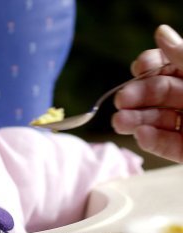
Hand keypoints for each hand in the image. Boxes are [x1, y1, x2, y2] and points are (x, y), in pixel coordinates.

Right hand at [112, 25, 182, 161]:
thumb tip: (161, 31)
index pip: (169, 68)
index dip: (152, 66)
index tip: (138, 68)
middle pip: (157, 96)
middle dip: (136, 98)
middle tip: (120, 102)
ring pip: (157, 122)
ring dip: (136, 122)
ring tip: (119, 123)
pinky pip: (168, 146)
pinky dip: (153, 142)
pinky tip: (141, 136)